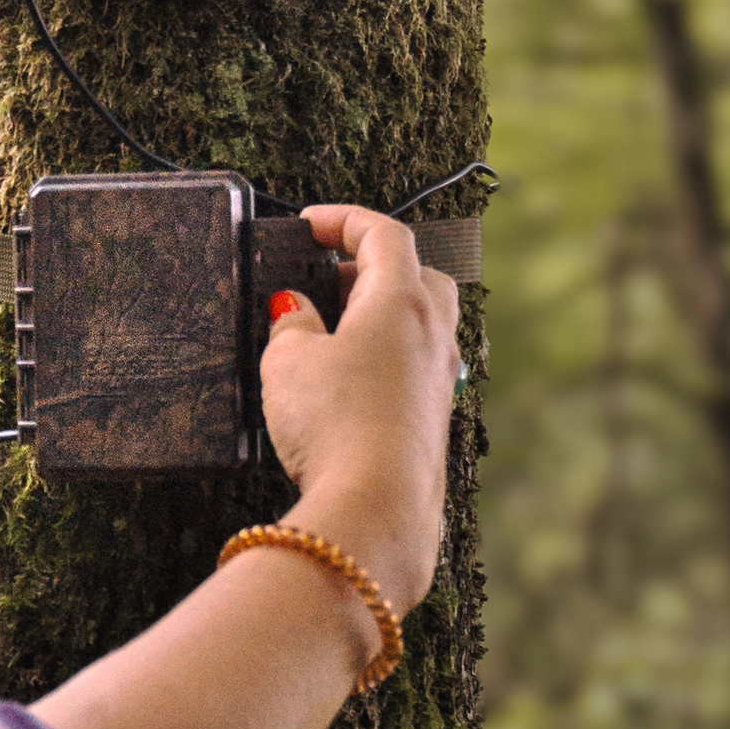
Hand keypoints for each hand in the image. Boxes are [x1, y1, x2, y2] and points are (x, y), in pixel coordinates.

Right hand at [259, 206, 457, 610]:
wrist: (375, 509)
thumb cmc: (335, 424)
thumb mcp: (288, 360)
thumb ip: (292, 322)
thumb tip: (296, 309)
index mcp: (402, 301)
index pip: (384, 234)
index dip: (345, 219)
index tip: (311, 222)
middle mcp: (434, 334)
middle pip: (418, 273)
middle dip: (372, 265)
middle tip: (326, 274)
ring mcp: (441, 380)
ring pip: (422, 321)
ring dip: (380, 312)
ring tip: (330, 328)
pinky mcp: (434, 420)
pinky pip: (416, 365)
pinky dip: (385, 354)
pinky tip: (345, 379)